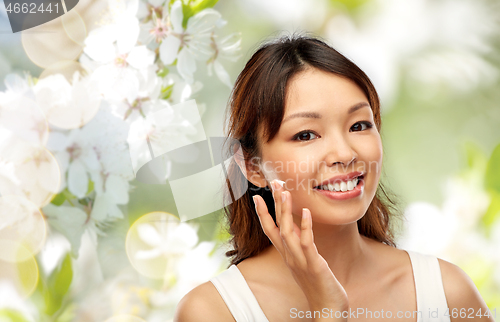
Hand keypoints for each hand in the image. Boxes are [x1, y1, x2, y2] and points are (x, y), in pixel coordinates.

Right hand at [252, 180, 348, 314]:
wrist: (326, 308)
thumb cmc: (317, 283)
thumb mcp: (305, 260)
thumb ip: (299, 243)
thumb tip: (298, 225)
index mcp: (286, 254)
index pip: (270, 230)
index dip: (263, 213)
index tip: (258, 196)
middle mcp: (289, 256)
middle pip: (276, 226)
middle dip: (274, 204)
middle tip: (274, 184)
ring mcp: (299, 260)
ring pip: (287, 232)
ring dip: (285, 211)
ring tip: (286, 192)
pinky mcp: (313, 264)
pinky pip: (306, 243)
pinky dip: (305, 227)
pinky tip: (306, 212)